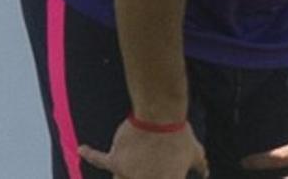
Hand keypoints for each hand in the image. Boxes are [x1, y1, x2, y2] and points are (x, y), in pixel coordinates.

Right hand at [79, 118, 208, 178]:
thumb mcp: (194, 151)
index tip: (152, 175)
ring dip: (120, 176)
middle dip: (135, 177)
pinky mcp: (115, 161)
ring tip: (124, 168)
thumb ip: (199, 164)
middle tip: (140, 170)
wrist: (162, 116)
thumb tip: (205, 172)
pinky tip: (82, 149)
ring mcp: (128, 174)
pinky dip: (90, 154)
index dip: (157, 178)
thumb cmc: (180, 134)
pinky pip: (99, 160)